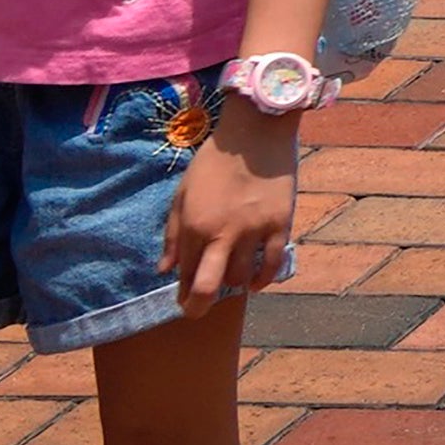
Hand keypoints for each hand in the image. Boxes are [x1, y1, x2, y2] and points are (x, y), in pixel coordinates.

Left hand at [167, 112, 295, 305]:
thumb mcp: (183, 194)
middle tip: (197, 311)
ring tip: (229, 279)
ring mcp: (254, 231)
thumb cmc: (214, 161)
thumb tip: (165, 269)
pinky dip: (263, 278)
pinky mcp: (280, 225)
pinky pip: (272, 264)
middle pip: (210, 286)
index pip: (185, 273)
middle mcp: (223, 233)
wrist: (256, 133)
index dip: (182, 293)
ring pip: (241, 276)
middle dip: (199, 306)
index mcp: (195, 225)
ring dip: (232, 283)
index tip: (183, 300)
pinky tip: (255, 282)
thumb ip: (174, 234)